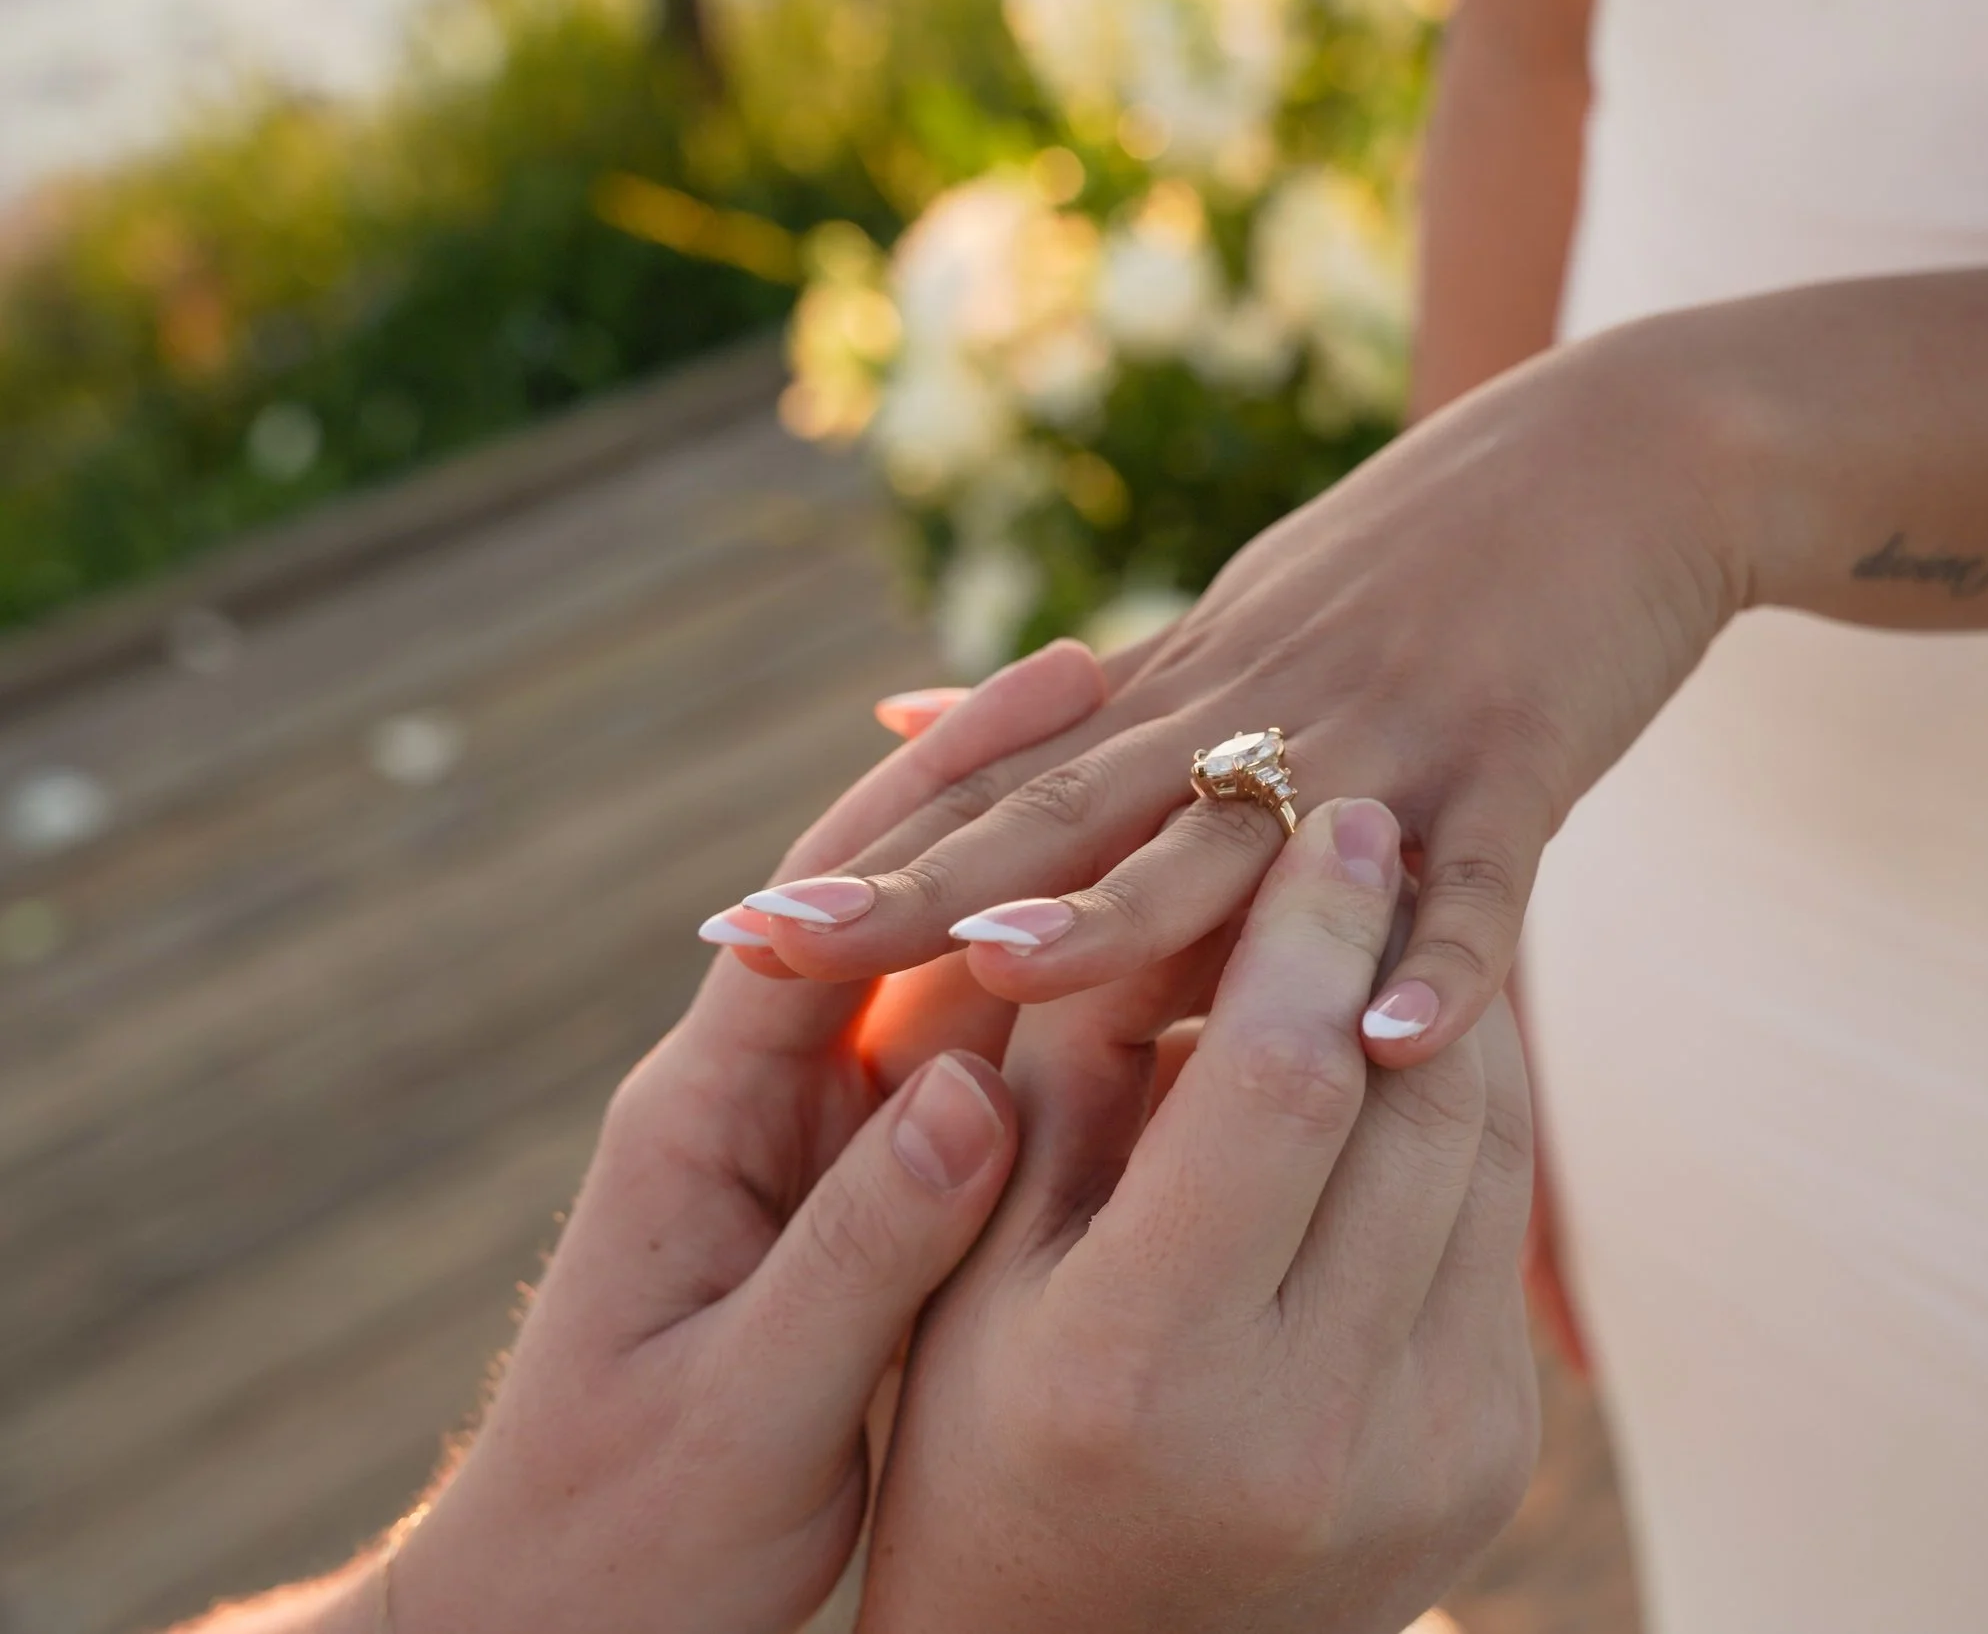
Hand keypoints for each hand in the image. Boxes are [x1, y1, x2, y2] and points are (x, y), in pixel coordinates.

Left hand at [376, 645, 1103, 1633]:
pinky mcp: (871, 1208)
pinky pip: (989, 1082)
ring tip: (1189, 800)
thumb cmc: (628, 1537)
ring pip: (964, 989)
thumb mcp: (743, 1405)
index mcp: (708, 1119)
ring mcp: (823, 1152)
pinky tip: (1175, 976)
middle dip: (1018, 795)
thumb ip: (857, 1249)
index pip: (831, 908)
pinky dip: (1074, 1015)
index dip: (945, 795)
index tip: (1066, 690)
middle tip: (1154, 684)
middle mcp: (769, 1104)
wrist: (563, 1628)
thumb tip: (974, 1096)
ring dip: (1063, 890)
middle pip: (908, 909)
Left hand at [738, 338, 1739, 1066]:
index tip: (728, 933)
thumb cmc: (1421, 558)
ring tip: (1013, 975)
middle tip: (773, 953)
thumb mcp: (1226, 617)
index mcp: (1186, 695)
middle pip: (1071, 815)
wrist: (1627, 457)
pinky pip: (1481, 887)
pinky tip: (1390, 1048)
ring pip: (1247, 842)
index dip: (869, 864)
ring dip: (1134, 911)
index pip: (1002, 791)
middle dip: (923, 894)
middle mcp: (1259, 715)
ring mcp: (1388, 742)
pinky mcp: (1522, 769)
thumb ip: (1074, 703)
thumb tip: (887, 722)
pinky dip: (1443, 967)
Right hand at [857, 797, 1542, 1633]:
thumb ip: (1055, 1074)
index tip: (1314, 812)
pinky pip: (1500, 1223)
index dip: (1306, 926)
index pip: (1280, 1081)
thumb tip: (1149, 870)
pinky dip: (1457, 1106)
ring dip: (1442, 1005)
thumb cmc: (973, 1445)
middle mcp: (1315, 1426)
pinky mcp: (1494, 1452)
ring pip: (1484, 1145)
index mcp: (1148, 1372)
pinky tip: (1405, 1037)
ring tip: (1387, 911)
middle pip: (1414, 1096)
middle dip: (1394, 937)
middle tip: (1363, 826)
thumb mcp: (967, 1263)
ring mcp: (1432, 1454)